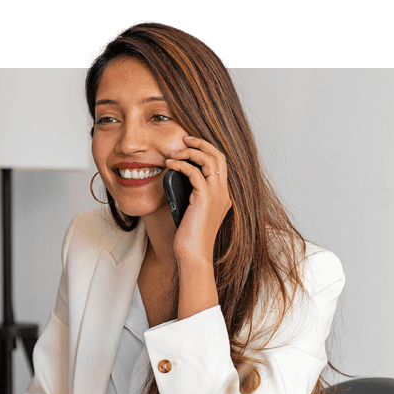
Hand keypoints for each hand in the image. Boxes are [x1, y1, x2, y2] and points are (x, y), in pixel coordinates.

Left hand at [165, 135, 232, 263]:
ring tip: (174, 154)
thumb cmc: (190, 237)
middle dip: (201, 143)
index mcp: (223, 195)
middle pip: (218, 156)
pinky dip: (181, 165)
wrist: (194, 254)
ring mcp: (216, 195)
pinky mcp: (205, 198)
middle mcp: (223, 192)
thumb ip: (192, 195)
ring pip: (209, 160)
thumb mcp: (192, 211)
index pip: (220, 163)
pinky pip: (194, 172)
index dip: (206, 150)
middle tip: (184, 139)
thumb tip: (177, 180)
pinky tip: (170, 165)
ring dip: (190, 152)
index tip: (190, 145)